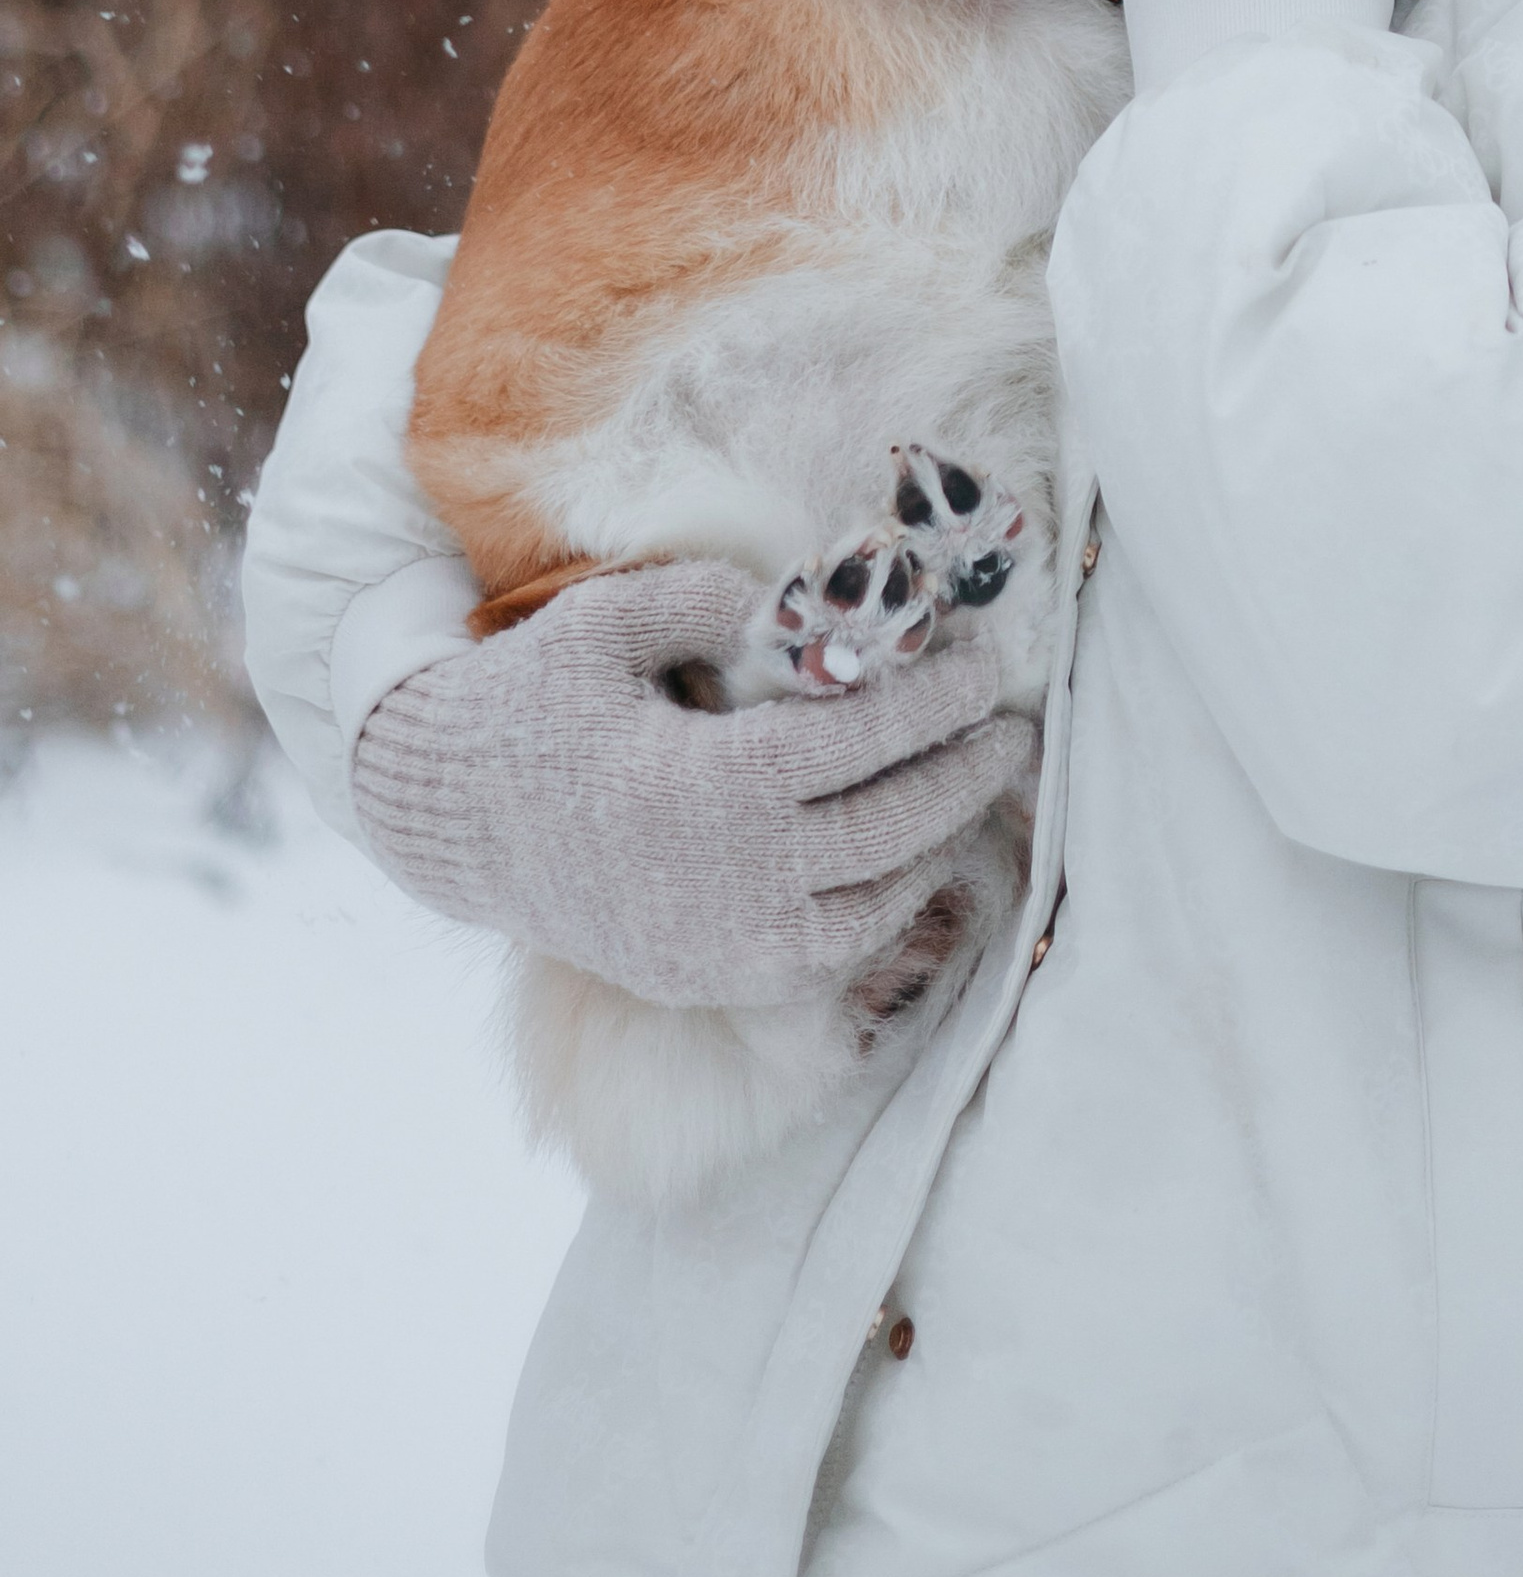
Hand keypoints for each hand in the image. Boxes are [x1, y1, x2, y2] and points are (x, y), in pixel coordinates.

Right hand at [350, 560, 1038, 1008]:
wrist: (457, 824)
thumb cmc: (534, 706)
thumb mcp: (606, 624)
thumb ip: (707, 599)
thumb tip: (807, 602)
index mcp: (706, 783)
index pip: (862, 743)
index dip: (936, 702)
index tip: (985, 666)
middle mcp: (728, 878)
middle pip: (891, 826)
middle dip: (964, 774)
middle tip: (1012, 732)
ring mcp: (725, 943)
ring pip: (876, 901)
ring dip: (936, 841)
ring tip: (972, 785)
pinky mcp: (716, 977)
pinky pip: (834, 951)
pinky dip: (885, 904)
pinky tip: (906, 854)